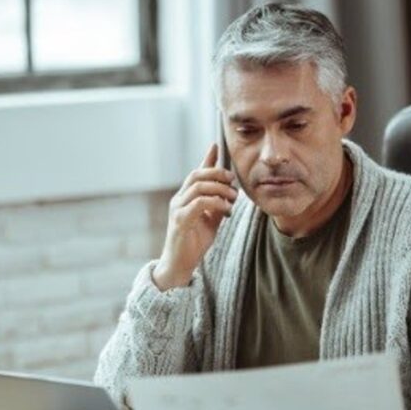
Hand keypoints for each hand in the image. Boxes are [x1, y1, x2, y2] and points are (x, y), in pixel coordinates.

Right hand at [152, 143, 237, 290]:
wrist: (180, 264)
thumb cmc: (194, 242)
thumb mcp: (210, 220)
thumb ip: (217, 203)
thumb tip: (230, 190)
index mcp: (185, 197)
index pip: (196, 172)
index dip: (206, 159)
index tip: (216, 145)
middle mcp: (178, 199)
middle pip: (197, 175)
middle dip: (218, 173)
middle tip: (233, 181)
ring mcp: (177, 209)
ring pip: (198, 187)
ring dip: (220, 189)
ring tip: (233, 198)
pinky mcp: (180, 221)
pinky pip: (199, 204)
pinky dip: (216, 203)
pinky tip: (226, 210)